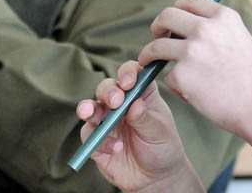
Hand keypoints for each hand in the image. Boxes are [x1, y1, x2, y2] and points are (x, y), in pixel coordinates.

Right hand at [76, 61, 203, 192]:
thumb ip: (146, 118)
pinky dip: (101, 141)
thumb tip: (135, 105)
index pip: (131, 73)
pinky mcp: (96, 141)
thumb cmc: (162, 147)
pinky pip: (90, 135)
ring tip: (91, 114)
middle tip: (115, 101)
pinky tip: (117, 148)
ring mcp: (106, 121)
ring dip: (89, 108)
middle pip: (107, 87)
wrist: (155, 178)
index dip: (127, 72)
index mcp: (139, 93)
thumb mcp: (160, 131)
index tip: (129, 82)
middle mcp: (120, 103)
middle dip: (108, 91)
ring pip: (91, 107)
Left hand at [139, 0, 251, 136]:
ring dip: (149, 54)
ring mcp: (191, 51)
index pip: (191, 2)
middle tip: (157, 37)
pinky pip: (168, 77)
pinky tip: (192, 93)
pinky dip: (176, 86)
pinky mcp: (182, 75)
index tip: (172, 20)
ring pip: (156, 46)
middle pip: (166, 16)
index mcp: (224, 17)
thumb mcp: (243, 41)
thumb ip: (219, 31)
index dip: (178, 8)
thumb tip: (192, 29)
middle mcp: (205, 29)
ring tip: (149, 62)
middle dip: (158, 26)